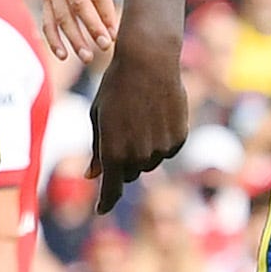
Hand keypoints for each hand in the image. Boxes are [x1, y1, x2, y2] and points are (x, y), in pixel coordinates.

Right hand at [41, 0, 125, 60]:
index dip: (106, 13)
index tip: (115, 34)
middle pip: (77, 2)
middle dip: (92, 27)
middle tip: (105, 46)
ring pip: (61, 14)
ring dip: (74, 38)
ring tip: (88, 57)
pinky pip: (47, 20)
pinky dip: (54, 39)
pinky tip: (63, 54)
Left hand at [87, 19, 186, 213]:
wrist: (148, 61)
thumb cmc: (116, 87)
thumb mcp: (99, 116)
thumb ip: (97, 150)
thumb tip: (92, 176)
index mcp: (113, 152)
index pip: (111, 190)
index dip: (105, 202)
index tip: (101, 210)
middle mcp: (138, 156)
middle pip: (130, 173)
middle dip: (124, 160)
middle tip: (122, 131)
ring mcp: (161, 149)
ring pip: (149, 162)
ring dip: (143, 149)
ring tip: (139, 116)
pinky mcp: (178, 139)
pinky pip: (166, 150)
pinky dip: (160, 140)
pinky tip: (156, 114)